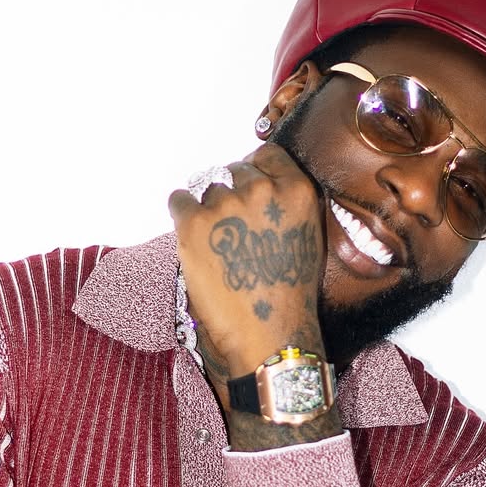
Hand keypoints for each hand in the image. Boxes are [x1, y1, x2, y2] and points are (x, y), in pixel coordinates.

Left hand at [168, 143, 325, 383]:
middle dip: (231, 193)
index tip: (246, 185)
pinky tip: (193, 237)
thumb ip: (287, 204)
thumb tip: (259, 183)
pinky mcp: (193, 223)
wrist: (268, 332)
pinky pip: (178, 199)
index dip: (254, 169)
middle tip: (230, 225)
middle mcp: (261, 189)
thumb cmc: (290, 292)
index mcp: (297, 190)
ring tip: (216, 243)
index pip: (266, 155)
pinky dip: (181, 213)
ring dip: (209, 209)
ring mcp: (225, 204)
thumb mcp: (307, 237)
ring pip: (207, 188)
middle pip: (235, 170)